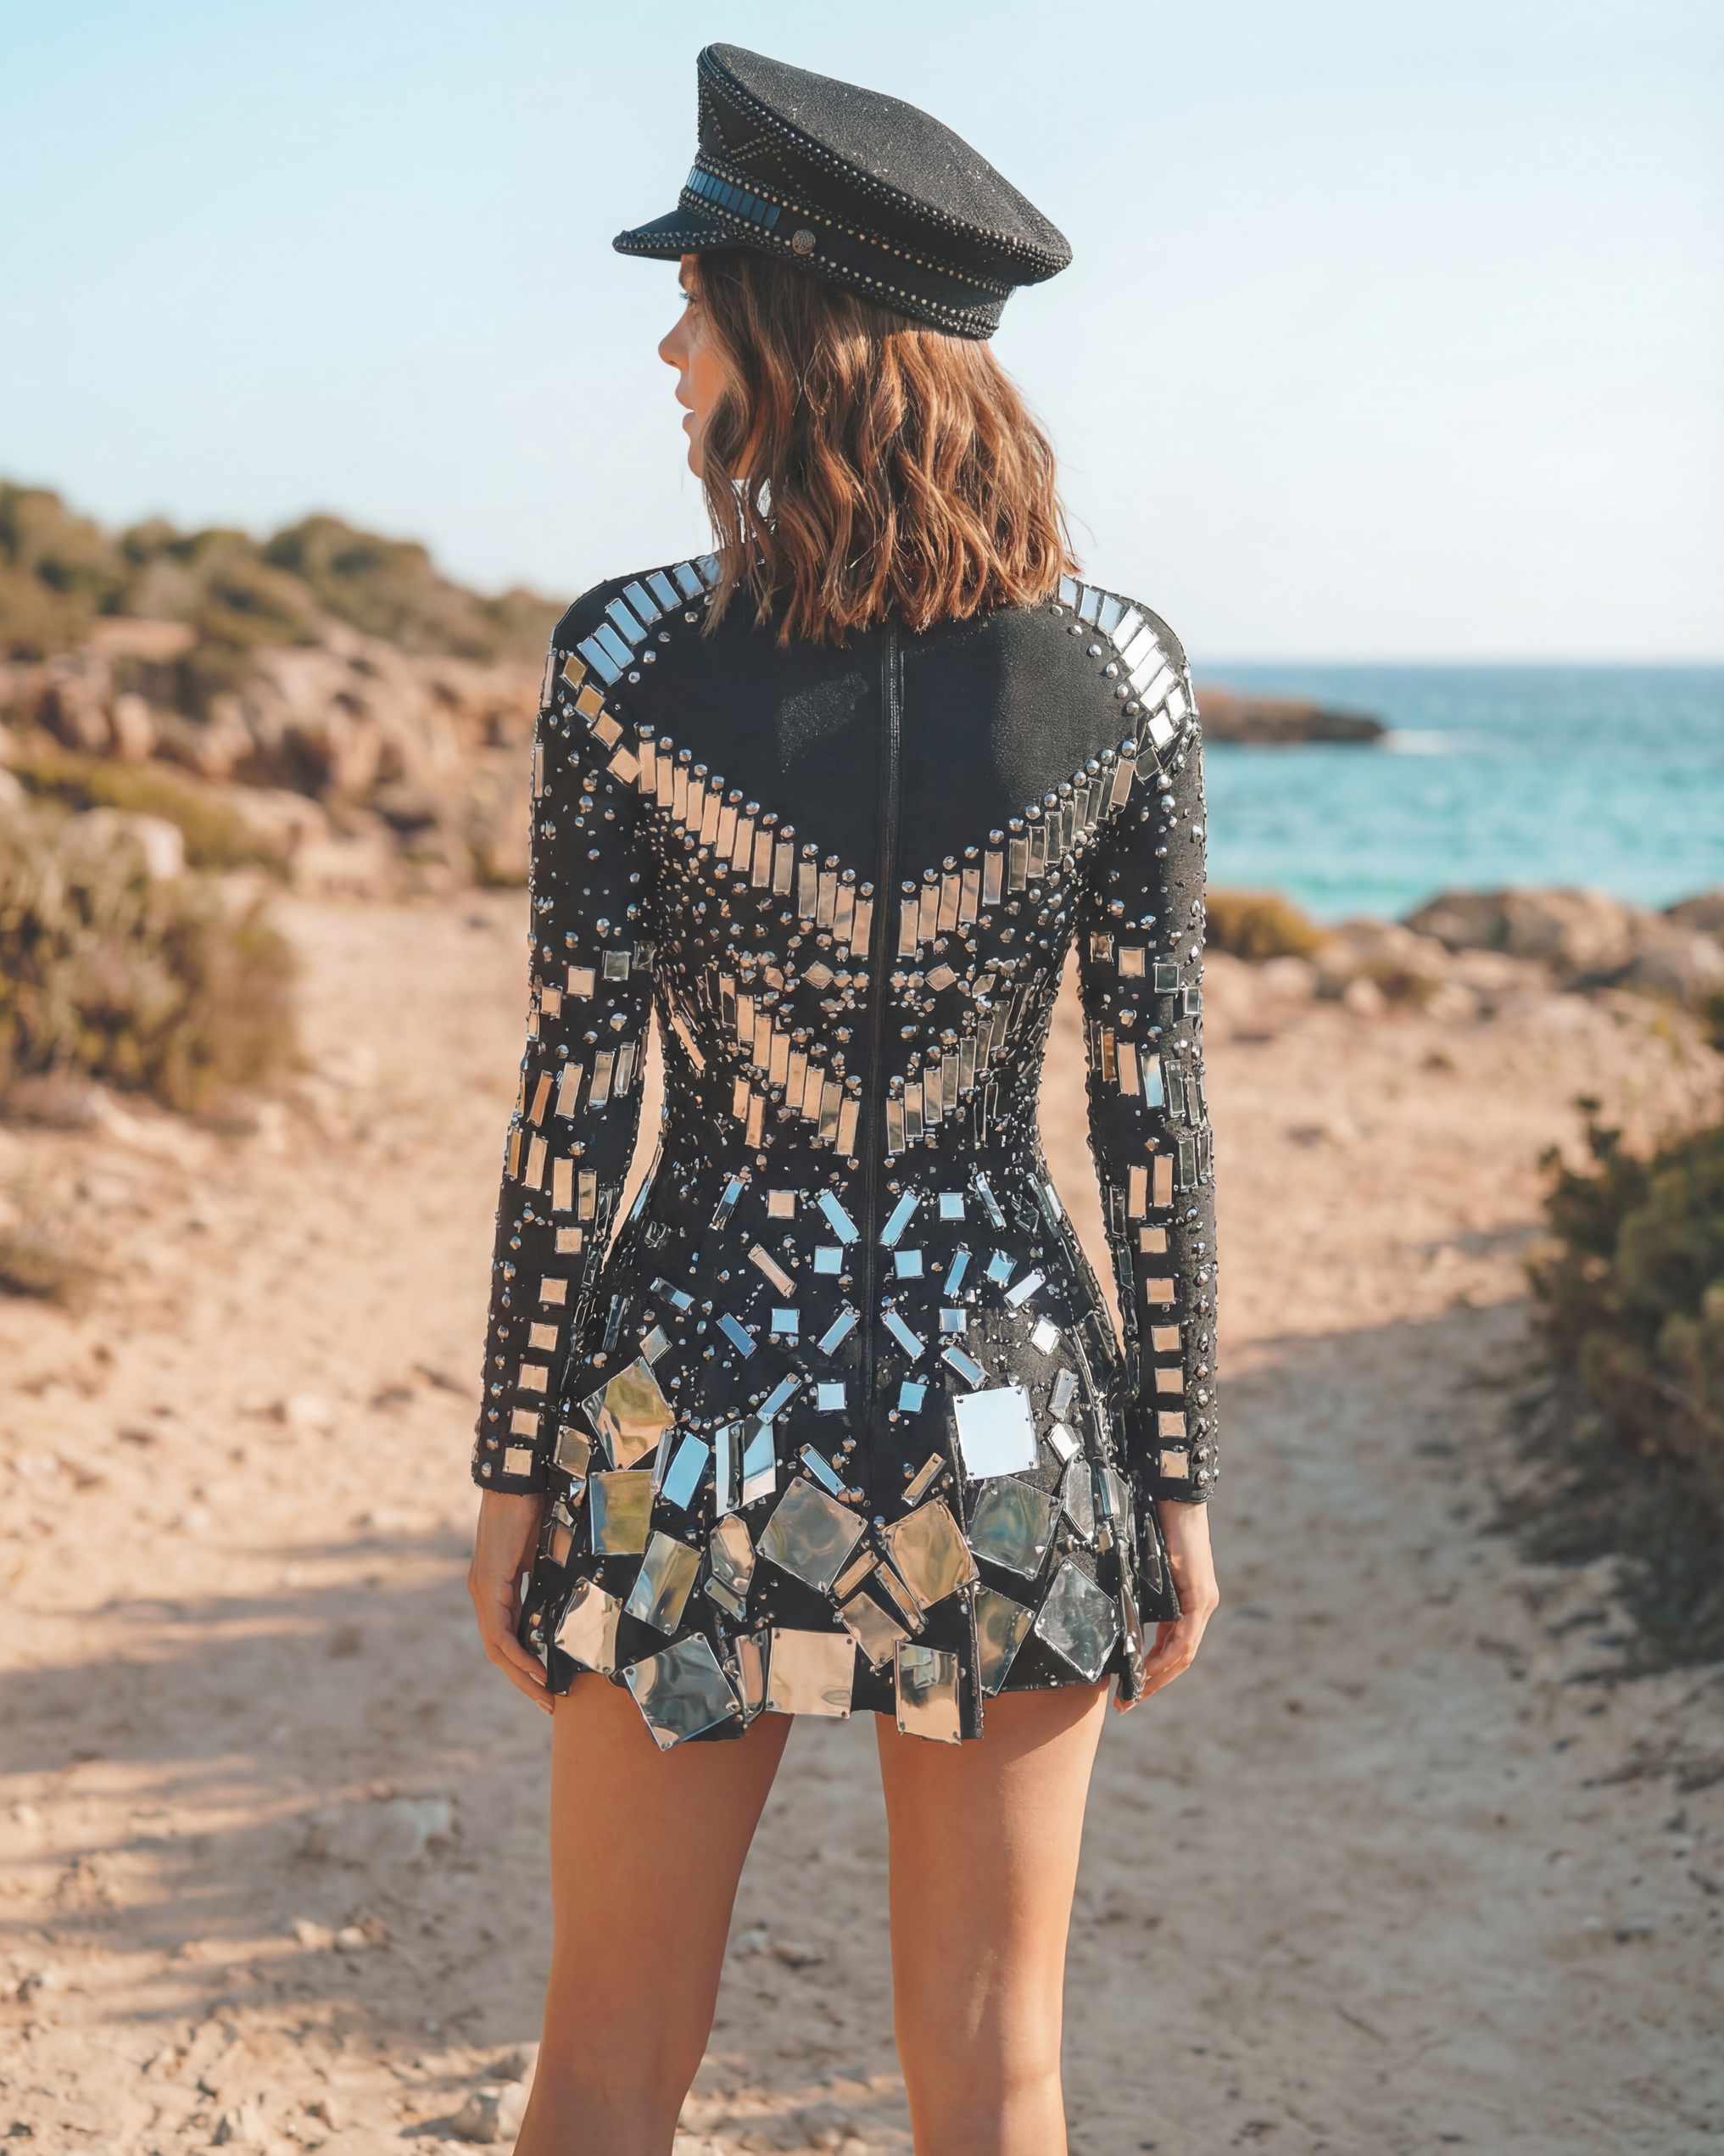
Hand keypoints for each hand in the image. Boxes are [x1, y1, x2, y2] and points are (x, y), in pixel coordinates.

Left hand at [468, 1490, 552, 1712]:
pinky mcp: (488, 1586)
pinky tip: (536, 1670)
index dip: (524, 1666)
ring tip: (544, 1696)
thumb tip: (569, 1607)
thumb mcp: (545, 1558)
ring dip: (521, 1676)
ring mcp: (482, 1592)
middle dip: (523, 1681)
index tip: (547, 1685)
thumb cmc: (533, 1511)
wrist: (518, 1483)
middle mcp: (483, 1594)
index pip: (506, 1639)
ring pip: (497, 1648)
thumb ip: (548, 1583)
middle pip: (499, 1653)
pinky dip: (518, 1655)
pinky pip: (499, 1633)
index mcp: (496, 1589)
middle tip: (546, 1704)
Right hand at [1115, 1498, 1218, 1710]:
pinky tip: (1149, 1668)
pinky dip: (1167, 1655)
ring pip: (1184, 1653)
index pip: (1176, 1650)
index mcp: (1190, 1604)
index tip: (1133, 1691)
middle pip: (1181, 1659)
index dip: (1155, 1674)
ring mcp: (1202, 1602)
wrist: (1176, 1501)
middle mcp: (1201, 1606)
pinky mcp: (1199, 1595)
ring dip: (1159, 1676)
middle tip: (1129, 1703)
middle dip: (1154, 1684)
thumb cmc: (1160, 1529)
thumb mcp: (1149, 1572)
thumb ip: (1144, 1596)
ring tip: (1135, 1692)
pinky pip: (1185, 1637)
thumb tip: (1124, 1617)